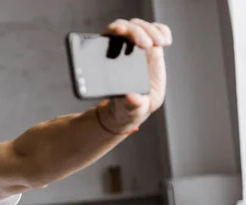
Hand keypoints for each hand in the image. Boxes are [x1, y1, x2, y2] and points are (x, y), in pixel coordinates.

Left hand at [99, 18, 172, 132]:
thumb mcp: (128, 108)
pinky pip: (157, 31)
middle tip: (148, 45)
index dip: (117, 29)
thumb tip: (132, 97)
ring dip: (153, 31)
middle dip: (138, 31)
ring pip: (143, 27)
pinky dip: (163, 32)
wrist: (135, 106)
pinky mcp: (151, 47)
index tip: (125, 34)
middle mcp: (121, 48)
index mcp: (107, 58)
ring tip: (161, 44)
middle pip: (127, 27)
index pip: (109, 35)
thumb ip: (130, 104)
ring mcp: (136, 46)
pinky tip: (166, 43)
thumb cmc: (126, 107)